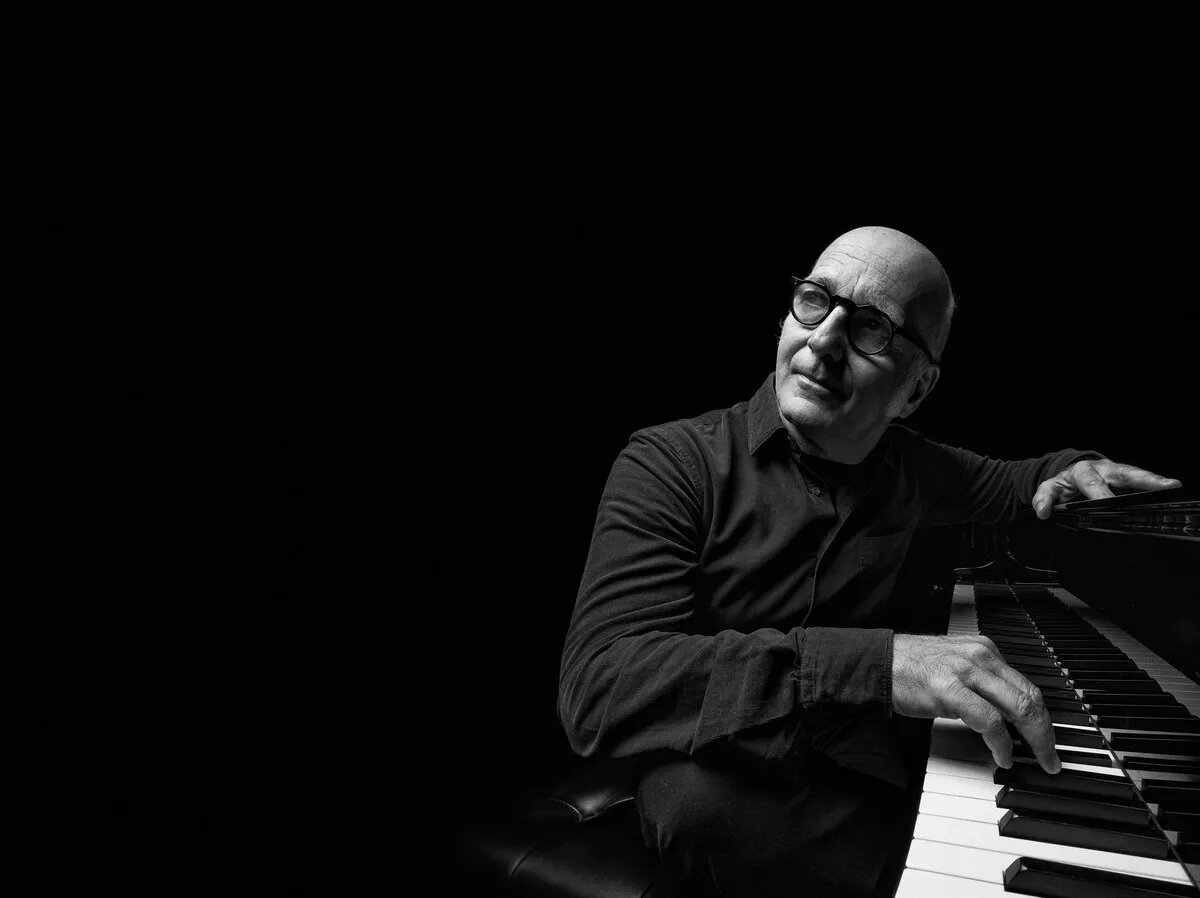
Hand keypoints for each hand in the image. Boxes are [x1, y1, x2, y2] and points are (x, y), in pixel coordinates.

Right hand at [892, 633, 1060, 773]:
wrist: (876, 662)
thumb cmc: (909, 668)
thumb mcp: (954, 667)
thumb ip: (980, 683)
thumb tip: (1004, 715)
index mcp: (984, 650)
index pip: (1026, 685)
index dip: (1042, 717)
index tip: (1046, 738)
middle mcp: (980, 656)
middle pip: (1030, 696)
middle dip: (1046, 732)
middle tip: (1051, 757)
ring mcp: (965, 670)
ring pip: (1018, 706)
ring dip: (1034, 739)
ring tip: (1038, 759)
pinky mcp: (950, 688)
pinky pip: (989, 720)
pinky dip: (1001, 742)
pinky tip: (1002, 756)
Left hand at [1033, 458, 1180, 519]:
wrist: (1069, 477)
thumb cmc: (1062, 485)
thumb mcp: (1048, 489)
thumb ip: (1043, 499)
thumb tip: (1043, 511)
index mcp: (1082, 472)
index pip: (1092, 484)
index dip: (1100, 494)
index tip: (1108, 502)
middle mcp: (1103, 469)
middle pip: (1123, 473)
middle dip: (1142, 479)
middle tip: (1162, 484)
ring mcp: (1116, 474)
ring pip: (1136, 476)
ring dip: (1154, 481)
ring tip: (1172, 486)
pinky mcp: (1124, 481)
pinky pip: (1139, 484)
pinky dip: (1153, 488)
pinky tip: (1167, 492)